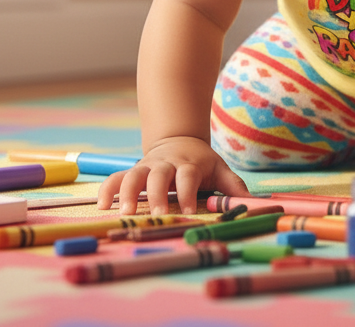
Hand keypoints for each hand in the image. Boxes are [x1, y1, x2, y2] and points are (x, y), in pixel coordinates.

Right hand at [96, 136, 250, 215]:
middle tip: (157, 215)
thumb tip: (252, 204)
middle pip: (159, 176)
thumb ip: (233, 187)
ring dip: (128, 193)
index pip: (187, 177)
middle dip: (157, 195)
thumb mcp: (220, 169)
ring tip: (125, 214)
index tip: (187, 211)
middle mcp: (165, 165)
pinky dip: (107, 190)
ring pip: (133, 176)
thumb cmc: (201, 162)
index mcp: (188, 164)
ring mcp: (146, 167)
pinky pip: (115, 179)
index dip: (187, 192)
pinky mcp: (131, 171)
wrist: (178, 139)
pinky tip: (102, 207)